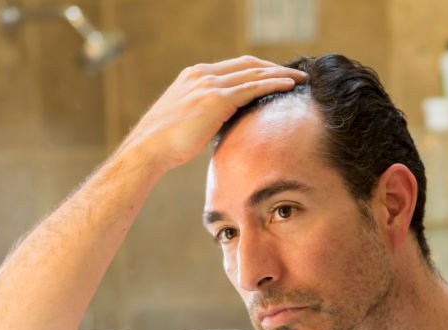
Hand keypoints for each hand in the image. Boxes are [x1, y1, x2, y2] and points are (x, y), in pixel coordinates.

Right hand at [119, 55, 306, 171]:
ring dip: (280, 73)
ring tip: (299, 79)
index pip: (233, 67)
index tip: (275, 77)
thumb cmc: (165, 143)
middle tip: (294, 75)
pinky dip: (274, 83)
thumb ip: (205, 114)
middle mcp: (202, 74)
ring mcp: (208, 84)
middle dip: (273, 67)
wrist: (148, 149)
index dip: (258, 70)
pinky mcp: (216, 99)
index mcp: (193, 76)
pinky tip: (290, 85)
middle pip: (247, 63)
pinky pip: (253, 86)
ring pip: (254, 72)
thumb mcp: (186, 120)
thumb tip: (223, 124)